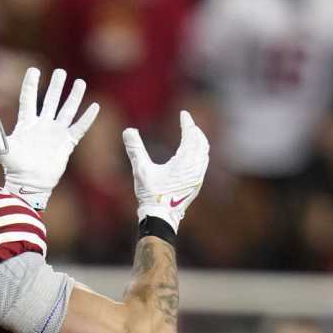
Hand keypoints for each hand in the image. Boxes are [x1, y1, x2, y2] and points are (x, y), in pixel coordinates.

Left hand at [0, 67, 98, 210]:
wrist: (29, 184)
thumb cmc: (15, 168)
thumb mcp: (4, 148)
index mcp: (27, 123)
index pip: (29, 99)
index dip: (31, 84)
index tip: (34, 69)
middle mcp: (42, 125)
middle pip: (51, 101)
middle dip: (56, 86)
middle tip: (61, 71)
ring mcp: (55, 133)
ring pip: (67, 110)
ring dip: (74, 97)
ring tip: (80, 82)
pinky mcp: (67, 143)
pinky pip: (79, 128)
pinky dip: (87, 118)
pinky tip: (95, 106)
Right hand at [123, 112, 209, 232]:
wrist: (161, 218)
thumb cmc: (151, 195)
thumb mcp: (140, 170)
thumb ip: (135, 149)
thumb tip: (128, 130)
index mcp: (183, 163)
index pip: (190, 136)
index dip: (187, 123)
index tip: (183, 113)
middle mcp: (194, 169)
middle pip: (201, 143)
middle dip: (195, 130)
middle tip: (188, 122)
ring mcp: (197, 178)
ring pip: (204, 153)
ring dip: (199, 142)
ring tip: (193, 135)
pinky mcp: (196, 185)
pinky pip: (202, 164)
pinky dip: (200, 153)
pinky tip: (193, 155)